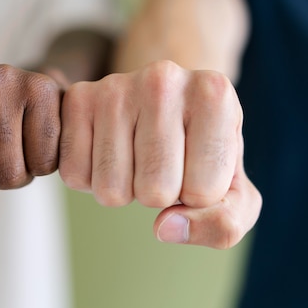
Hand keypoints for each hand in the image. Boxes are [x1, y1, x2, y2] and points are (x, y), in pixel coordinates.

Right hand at [58, 60, 260, 247]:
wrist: (165, 104)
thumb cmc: (201, 151)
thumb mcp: (232, 192)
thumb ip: (223, 225)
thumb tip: (165, 228)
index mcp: (215, 94)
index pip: (203, 193)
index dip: (199, 196)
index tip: (197, 165)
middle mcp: (164, 79)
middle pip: (154, 191)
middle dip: (159, 195)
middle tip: (163, 163)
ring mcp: (115, 86)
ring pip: (110, 189)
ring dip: (123, 190)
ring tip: (136, 157)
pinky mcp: (78, 98)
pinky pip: (74, 176)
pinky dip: (90, 179)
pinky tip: (108, 152)